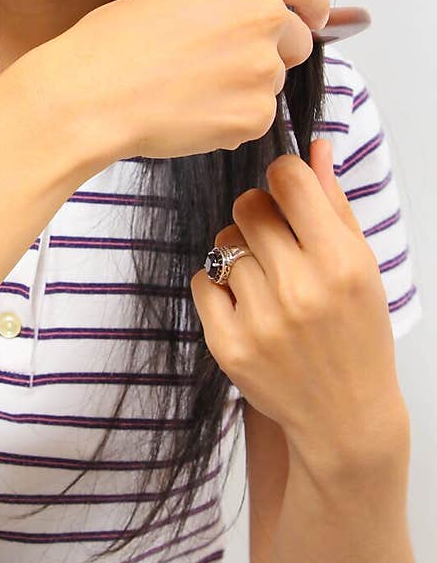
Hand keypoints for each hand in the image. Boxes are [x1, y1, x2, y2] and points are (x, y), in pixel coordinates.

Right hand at [46, 0, 330, 164]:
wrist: (90, 93)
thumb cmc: (114, 41)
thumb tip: (260, 18)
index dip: (313, 5)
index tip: (312, 19)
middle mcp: (264, 11)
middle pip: (298, 39)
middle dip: (272, 54)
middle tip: (220, 68)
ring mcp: (264, 65)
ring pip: (272, 81)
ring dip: (243, 89)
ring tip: (187, 90)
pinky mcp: (257, 113)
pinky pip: (255, 119)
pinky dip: (229, 122)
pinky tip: (187, 114)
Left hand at [189, 139, 403, 469]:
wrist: (346, 415)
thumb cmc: (356, 332)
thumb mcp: (362, 266)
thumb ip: (332, 204)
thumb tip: (314, 147)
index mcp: (341, 262)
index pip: (289, 181)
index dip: (283, 177)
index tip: (286, 193)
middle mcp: (301, 289)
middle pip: (247, 206)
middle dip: (258, 215)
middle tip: (275, 243)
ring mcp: (261, 320)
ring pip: (222, 244)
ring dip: (239, 254)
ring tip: (266, 281)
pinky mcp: (228, 346)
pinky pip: (201, 282)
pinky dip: (217, 287)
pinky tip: (247, 305)